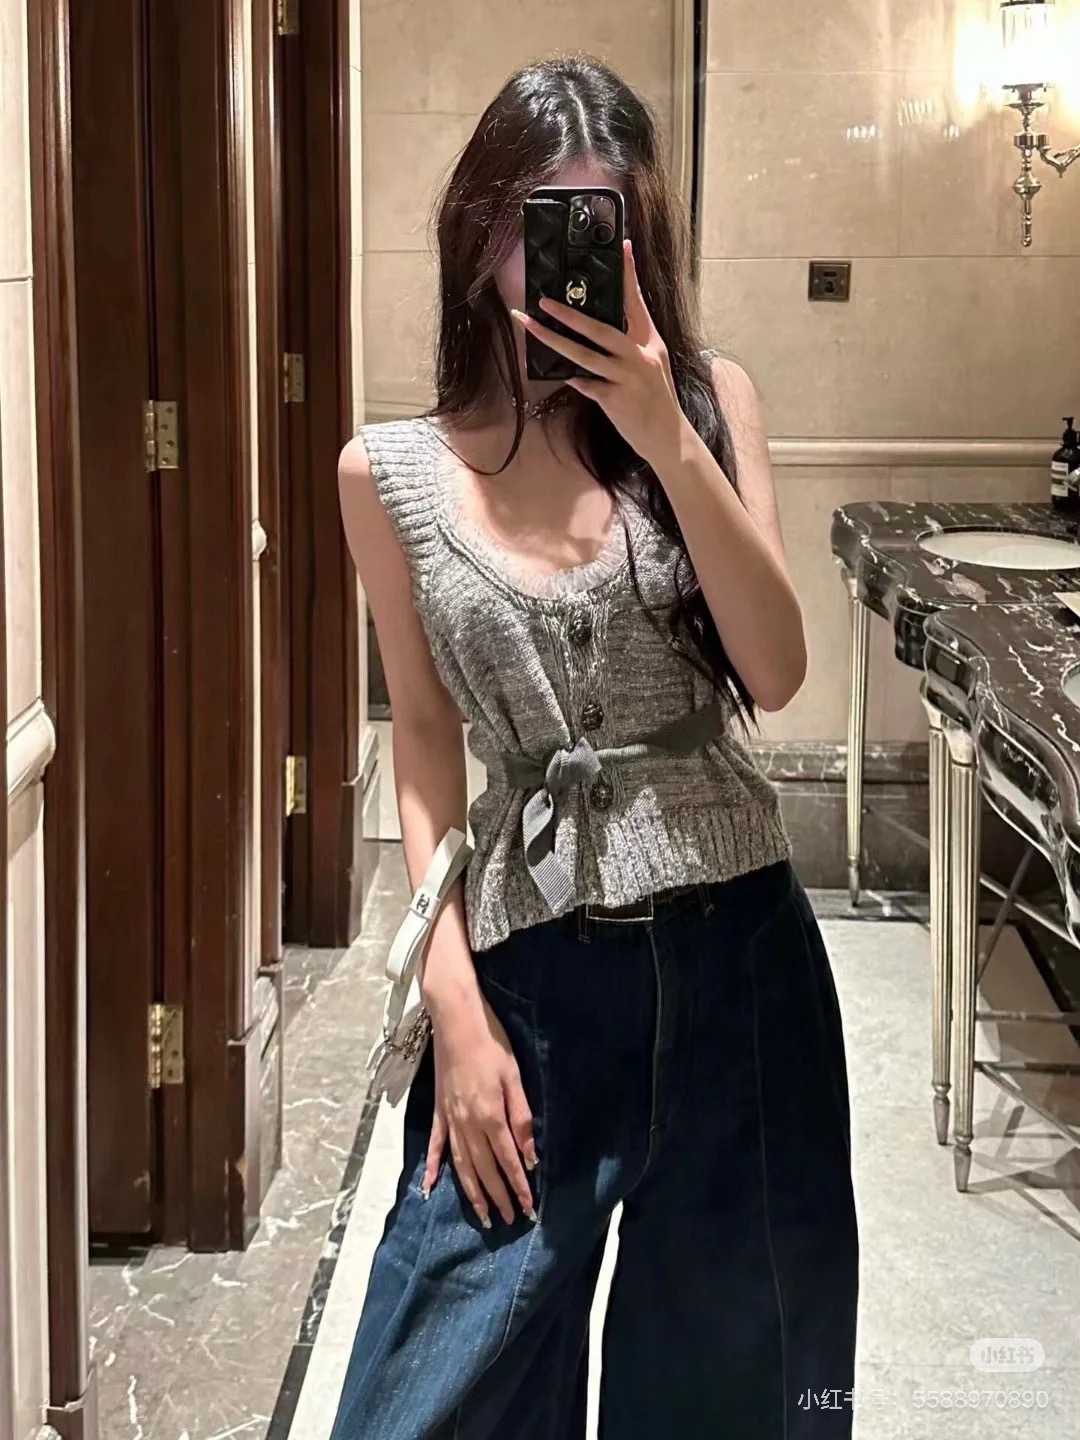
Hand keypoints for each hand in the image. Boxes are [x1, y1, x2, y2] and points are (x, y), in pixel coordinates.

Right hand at [423, 992, 537, 1229]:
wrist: (456, 1022)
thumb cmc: (492, 1046)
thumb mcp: (515, 1079)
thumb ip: (522, 1120)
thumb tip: (529, 1156)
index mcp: (490, 1117)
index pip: (508, 1162)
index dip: (519, 1188)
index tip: (529, 1210)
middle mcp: (468, 1125)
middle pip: (485, 1171)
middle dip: (499, 1198)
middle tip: (509, 1221)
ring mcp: (450, 1120)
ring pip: (461, 1166)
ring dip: (473, 1194)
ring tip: (483, 1216)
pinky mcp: (439, 1111)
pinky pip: (436, 1146)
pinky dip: (433, 1168)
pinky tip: (429, 1187)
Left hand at [510, 239, 687, 469]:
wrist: (667, 437)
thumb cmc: (656, 400)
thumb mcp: (652, 366)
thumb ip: (631, 347)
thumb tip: (600, 331)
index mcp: (650, 343)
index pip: (637, 302)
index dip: (629, 275)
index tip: (623, 247)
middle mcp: (639, 357)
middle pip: (600, 328)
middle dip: (570, 315)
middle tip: (545, 301)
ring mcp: (626, 378)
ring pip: (584, 355)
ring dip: (554, 341)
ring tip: (531, 327)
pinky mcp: (615, 399)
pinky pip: (586, 384)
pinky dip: (574, 379)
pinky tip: (561, 374)